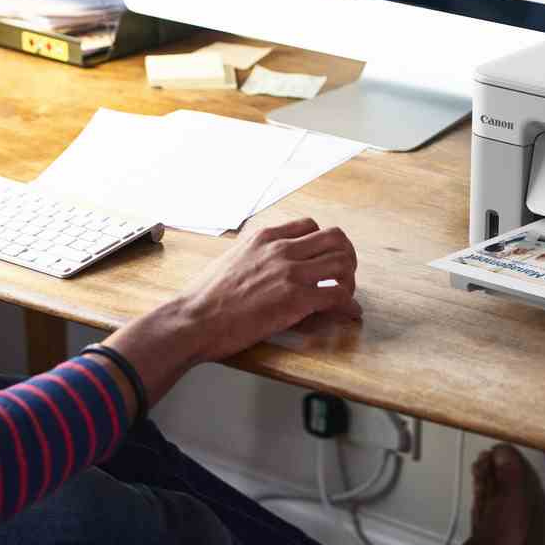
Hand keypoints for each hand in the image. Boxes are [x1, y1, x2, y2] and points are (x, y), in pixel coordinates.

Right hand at [177, 217, 360, 362]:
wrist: (194, 319)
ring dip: (350, 280)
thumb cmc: (205, 297)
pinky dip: (348, 305)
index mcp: (264, 237)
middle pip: (335, 238)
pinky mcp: (295, 300)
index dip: (323, 243)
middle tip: (343, 275)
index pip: (310, 226)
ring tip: (345, 295)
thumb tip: (268, 265)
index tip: (323, 260)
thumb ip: (255, 255)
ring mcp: (289, 273)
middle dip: (346, 256)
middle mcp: (280, 249)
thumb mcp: (232, 259)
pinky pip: (337, 295)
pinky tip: (347, 314)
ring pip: (343, 262)